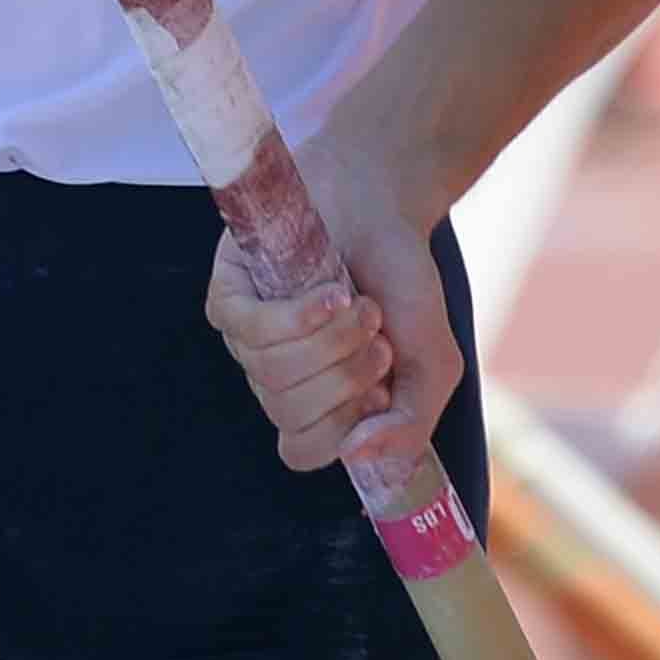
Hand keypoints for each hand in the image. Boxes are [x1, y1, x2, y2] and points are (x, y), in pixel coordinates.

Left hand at [202, 183, 460, 477]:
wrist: (385, 203)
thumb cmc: (402, 283)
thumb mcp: (430, 364)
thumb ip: (409, 424)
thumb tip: (358, 456)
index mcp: (317, 401)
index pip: (302, 451)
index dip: (343, 427)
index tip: (382, 386)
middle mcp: (276, 374)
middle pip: (290, 413)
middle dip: (347, 377)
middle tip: (378, 335)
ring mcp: (247, 337)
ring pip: (272, 372)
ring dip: (332, 339)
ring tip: (360, 303)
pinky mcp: (228, 294)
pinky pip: (253, 328)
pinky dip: (300, 315)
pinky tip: (332, 292)